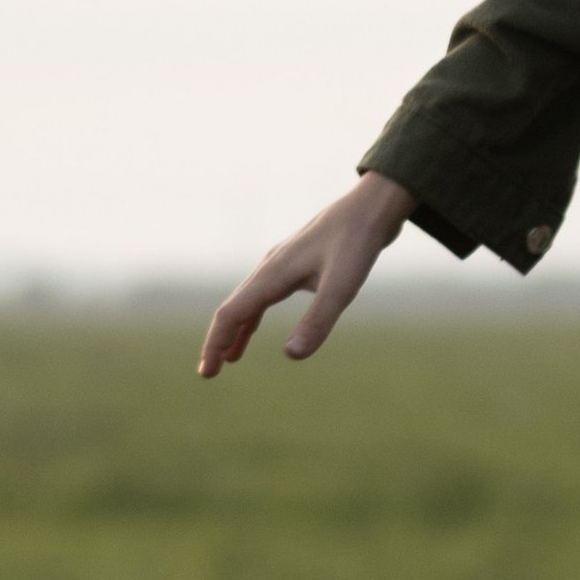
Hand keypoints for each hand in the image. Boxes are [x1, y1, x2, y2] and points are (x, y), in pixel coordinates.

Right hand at [198, 171, 413, 373]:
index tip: (207, 373)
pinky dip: (253, 316)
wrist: (372, 206)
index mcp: (273, 273)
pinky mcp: (295, 264)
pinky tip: (253, 329)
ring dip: (235, 330)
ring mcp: (281, 264)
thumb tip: (290, 355)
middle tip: (209, 373)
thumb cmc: (358, 243)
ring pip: (247, 302)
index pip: (232, 313)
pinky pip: (263, 295)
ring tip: (229, 358)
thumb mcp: (342, 287)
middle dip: (218, 341)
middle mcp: (270, 267)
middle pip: (233, 308)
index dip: (216, 344)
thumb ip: (317, 321)